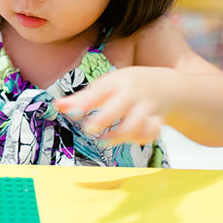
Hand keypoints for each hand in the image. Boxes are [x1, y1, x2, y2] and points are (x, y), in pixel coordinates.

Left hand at [56, 67, 173, 145]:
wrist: (166, 85)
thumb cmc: (127, 86)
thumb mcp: (107, 86)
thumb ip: (83, 98)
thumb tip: (56, 106)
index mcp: (117, 82)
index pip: (99, 91)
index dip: (84, 102)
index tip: (70, 112)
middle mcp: (132, 93)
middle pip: (118, 107)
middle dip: (103, 119)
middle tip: (89, 130)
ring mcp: (147, 107)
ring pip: (136, 124)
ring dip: (120, 135)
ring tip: (106, 140)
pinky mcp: (158, 120)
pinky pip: (151, 134)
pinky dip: (141, 138)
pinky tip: (131, 139)